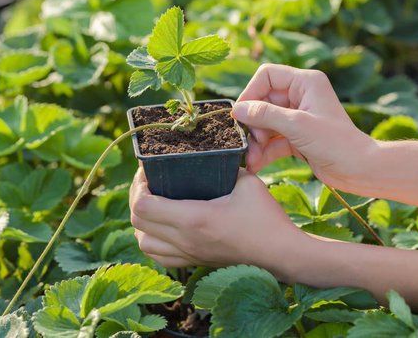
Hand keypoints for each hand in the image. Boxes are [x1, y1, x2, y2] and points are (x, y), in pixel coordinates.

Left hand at [129, 167, 310, 270]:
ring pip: (144, 244)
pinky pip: (159, 257)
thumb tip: (209, 155)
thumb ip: (224, 168)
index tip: (147, 171)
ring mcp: (188, 254)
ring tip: (152, 203)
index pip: (143, 207)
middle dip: (136, 198)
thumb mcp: (246, 182)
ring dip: (141, 222)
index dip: (138, 186)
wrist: (281, 254)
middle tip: (147, 181)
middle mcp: (185, 240)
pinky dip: (152, 241)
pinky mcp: (195, 262)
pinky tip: (162, 227)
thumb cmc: (266, 218)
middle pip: (137, 223)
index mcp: (194, 219)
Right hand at [234, 63, 376, 190]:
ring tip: (251, 159)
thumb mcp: (296, 126)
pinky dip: (264, 151)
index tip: (240, 114)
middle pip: (263, 102)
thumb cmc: (335, 143)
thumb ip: (264, 114)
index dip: (251, 92)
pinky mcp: (297, 137)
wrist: (359, 170)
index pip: (267, 76)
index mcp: (305, 82)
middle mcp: (301, 96)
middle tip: (246, 142)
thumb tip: (236, 109)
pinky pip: (273, 140)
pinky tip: (255, 165)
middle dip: (253, 124)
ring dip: (256, 141)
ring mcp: (298, 117)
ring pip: (266, 123)